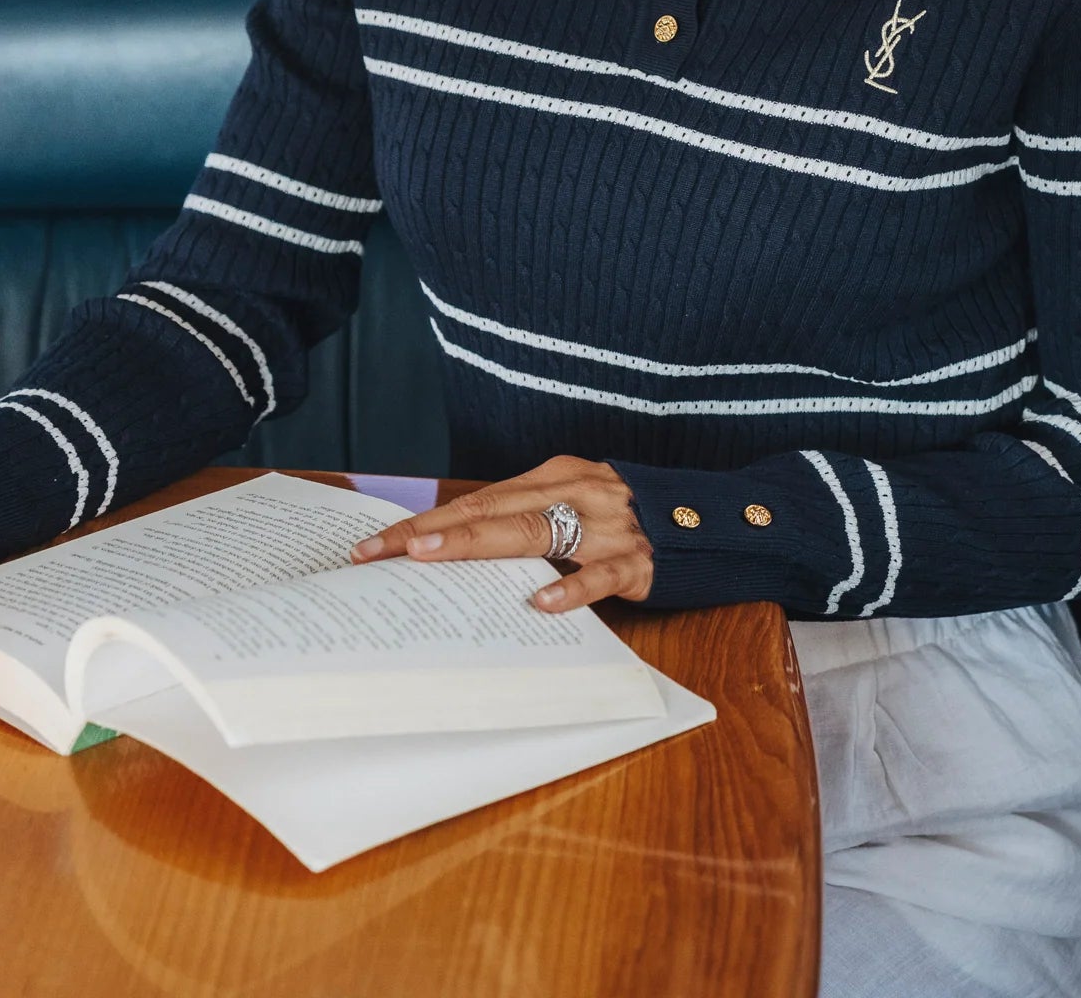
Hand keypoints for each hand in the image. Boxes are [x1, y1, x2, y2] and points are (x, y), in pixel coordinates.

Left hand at [348, 455, 653, 613]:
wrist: (705, 520)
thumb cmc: (624, 518)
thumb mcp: (571, 506)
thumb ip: (525, 522)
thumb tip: (457, 551)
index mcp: (551, 477)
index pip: (475, 500)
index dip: (425, 521)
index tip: (376, 544)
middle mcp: (573, 491)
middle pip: (489, 510)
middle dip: (429, 532)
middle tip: (379, 553)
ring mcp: (605, 524)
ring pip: (531, 532)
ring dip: (477, 543)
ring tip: (430, 557)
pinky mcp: (636, 560)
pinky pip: (599, 573)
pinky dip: (571, 586)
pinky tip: (542, 602)